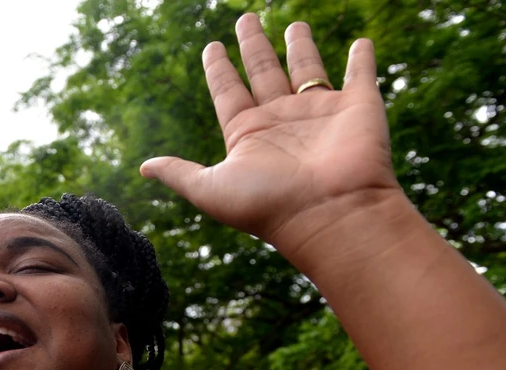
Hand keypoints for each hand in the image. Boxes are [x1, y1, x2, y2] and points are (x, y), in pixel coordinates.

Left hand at [140, 15, 400, 265]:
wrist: (329, 215)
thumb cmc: (268, 205)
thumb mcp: (211, 189)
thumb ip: (180, 173)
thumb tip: (144, 168)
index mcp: (247, 133)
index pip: (228, 91)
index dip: (218, 68)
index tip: (211, 47)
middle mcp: (282, 120)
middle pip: (263, 72)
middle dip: (253, 46)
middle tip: (246, 18)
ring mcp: (320, 113)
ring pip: (306, 70)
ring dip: (300, 46)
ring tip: (293, 24)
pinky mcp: (358, 108)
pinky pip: (360, 76)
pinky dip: (362, 59)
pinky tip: (360, 43)